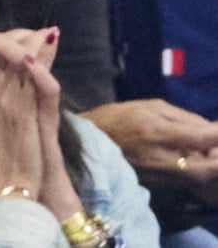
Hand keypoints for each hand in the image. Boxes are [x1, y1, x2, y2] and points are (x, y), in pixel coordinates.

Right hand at [0, 27, 82, 218]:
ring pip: (17, 58)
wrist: (3, 190)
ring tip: (43, 33)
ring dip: (31, 42)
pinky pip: (32, 73)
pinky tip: (49, 46)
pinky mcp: (23, 108)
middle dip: (16, 37)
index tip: (9, 37)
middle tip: (32, 31)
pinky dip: (41, 57)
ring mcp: (2, 98)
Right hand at [81, 99, 217, 189]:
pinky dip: (199, 175)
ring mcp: (160, 177)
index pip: (202, 137)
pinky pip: (188, 185)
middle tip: (214, 146)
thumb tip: (212, 129)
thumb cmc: (120, 117)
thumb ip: (184, 118)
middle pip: (209, 169)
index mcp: (158, 132)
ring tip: (206, 152)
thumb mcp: (151, 107)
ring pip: (201, 180)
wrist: (90, 142)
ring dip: (211, 167)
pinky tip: (193, 161)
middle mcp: (161, 158)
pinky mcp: (158, 188)